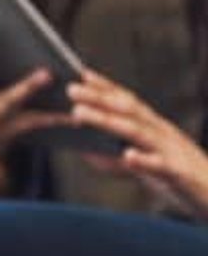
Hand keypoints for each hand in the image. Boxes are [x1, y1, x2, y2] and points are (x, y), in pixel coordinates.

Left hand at [70, 70, 207, 219]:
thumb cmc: (185, 182)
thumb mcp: (150, 168)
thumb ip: (119, 161)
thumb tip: (86, 154)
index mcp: (157, 128)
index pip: (128, 101)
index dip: (105, 86)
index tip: (80, 73)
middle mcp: (163, 134)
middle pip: (127, 111)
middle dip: (97, 98)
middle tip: (70, 89)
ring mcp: (172, 151)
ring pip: (136, 132)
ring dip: (106, 121)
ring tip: (79, 115)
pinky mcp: (181, 174)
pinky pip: (161, 166)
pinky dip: (144, 160)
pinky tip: (127, 156)